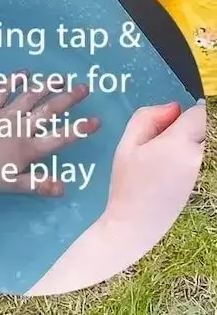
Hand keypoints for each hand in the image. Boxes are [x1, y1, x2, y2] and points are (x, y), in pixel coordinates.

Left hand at [0, 78, 100, 196]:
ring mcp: (5, 114)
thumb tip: (64, 187)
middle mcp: (21, 127)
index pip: (60, 137)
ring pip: (29, 97)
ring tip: (60, 77)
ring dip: (45, 86)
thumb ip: (39, 185)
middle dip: (68, 99)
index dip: (79, 130)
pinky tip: (23, 73)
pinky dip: (13, 81)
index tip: (96, 120)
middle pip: (49, 110)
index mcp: (30, 147)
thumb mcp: (14, 184)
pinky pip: (3, 91)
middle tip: (84, 87)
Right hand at [25, 100, 206, 295]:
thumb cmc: (127, 183)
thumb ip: (148, 118)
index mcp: (179, 144)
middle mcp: (199, 157)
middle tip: (162, 137)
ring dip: (189, 142)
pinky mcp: (204, 184)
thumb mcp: (127, 144)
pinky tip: (169, 168)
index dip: (187, 111)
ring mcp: (204, 173)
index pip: (199, 114)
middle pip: (205, 129)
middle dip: (188, 127)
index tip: (170, 118)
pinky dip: (189, 156)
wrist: (137, 225)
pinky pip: (202, 159)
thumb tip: (172, 107)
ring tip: (163, 154)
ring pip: (204, 145)